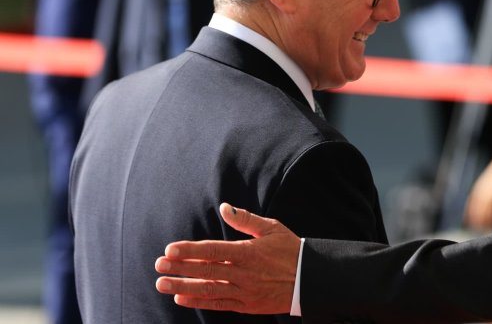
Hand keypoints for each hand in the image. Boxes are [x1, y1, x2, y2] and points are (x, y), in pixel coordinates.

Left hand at [155, 203, 300, 313]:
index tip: (170, 249)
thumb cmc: (291, 250)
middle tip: (158, 265)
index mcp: (249, 252)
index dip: (190, 251)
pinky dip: (200, 301)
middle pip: (206, 271)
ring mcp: (245, 291)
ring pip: (209, 289)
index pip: (213, 250)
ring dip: (183, 286)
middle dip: (180, 268)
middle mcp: (244, 273)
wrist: (311, 279)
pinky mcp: (248, 305)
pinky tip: (182, 298)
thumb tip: (224, 207)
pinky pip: (220, 304)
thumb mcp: (272, 229)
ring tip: (162, 284)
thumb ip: (245, 219)